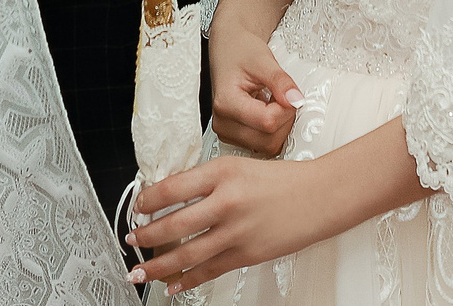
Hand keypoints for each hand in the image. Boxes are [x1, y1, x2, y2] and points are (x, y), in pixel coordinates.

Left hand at [129, 154, 330, 293]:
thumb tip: (173, 198)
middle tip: (132, 239)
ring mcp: (236, 231)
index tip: (138, 206)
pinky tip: (173, 286)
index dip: (148, 200)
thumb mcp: (239, 166)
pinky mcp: (246, 254)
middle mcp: (227, 201)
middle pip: (174, 224)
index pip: (172, 188)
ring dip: (158, 265)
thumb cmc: (282, 180)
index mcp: (222, 172)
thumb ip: (207, 181)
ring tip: (140, 270)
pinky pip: (209, 271)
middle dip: (146, 235)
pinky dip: (187, 281)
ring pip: (186, 254)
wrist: (320, 196)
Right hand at [207, 30, 301, 157]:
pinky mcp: (235, 138)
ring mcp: (227, 133)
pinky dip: (273, 131)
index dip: (285, 108)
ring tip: (271, 101)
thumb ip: (281, 81)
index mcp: (225, 103)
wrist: (229, 50)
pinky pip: (264, 145)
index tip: (286, 92)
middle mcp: (222, 123)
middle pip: (269, 140)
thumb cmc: (240, 51)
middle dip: (284, 119)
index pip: (267, 122)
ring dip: (279, 126)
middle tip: (280, 95)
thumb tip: (296, 101)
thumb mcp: (263, 59)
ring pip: (268, 147)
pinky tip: (267, 111)